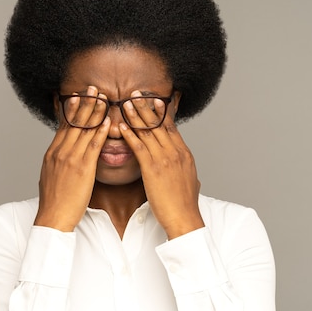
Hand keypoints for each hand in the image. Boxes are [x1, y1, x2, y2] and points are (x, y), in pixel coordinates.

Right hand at [34, 86, 109, 231]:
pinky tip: (108, 122)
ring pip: (83, 130)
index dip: (72, 109)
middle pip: (73, 122)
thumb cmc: (54, 201)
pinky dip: (100, 132)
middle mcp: (60, 151)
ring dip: (94, 112)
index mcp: (53, 152)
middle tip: (92, 88)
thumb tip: (61, 153)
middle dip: (84, 103)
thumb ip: (58, 161)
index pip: (64, 125)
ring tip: (102, 97)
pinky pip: (93, 147)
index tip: (78, 95)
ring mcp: (71, 159)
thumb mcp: (51, 175)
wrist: (52, 217)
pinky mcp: (82, 169)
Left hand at [119, 91, 203, 238]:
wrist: (184, 218)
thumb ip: (185, 167)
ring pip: (148, 132)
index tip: (154, 99)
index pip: (171, 126)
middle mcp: (175, 151)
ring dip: (136, 116)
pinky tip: (121, 127)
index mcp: (183, 152)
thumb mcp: (190, 179)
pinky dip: (130, 135)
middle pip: (160, 123)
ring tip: (126, 103)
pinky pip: (139, 147)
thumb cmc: (185, 203)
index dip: (161, 111)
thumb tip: (186, 164)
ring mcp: (165, 159)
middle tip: (137, 93)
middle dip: (147, 107)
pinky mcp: (153, 169)